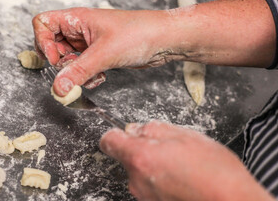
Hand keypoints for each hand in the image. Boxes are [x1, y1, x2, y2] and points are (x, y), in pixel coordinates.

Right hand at [32, 8, 181, 95]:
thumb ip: (78, 71)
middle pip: (53, 47)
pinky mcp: (99, 56)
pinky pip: (82, 69)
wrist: (164, 40)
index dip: (43, 42)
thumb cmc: (139, 32)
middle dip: (62, 64)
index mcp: (77, 19)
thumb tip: (58, 87)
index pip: (43, 24)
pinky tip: (101, 77)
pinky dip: (87, 77)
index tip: (55, 59)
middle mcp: (80, 30)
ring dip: (77, 73)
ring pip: (68, 62)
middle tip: (75, 70)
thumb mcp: (104, 53)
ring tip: (92, 74)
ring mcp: (89, 44)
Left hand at [100, 121, 273, 200]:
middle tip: (169, 148)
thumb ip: (153, 129)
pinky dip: (160, 180)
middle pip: (128, 157)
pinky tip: (182, 179)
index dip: (115, 133)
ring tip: (181, 165)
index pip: (109, 141)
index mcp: (140, 157)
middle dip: (143, 149)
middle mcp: (136, 180)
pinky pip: (150, 186)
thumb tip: (136, 129)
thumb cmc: (214, 171)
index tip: (122, 131)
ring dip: (154, 165)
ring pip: (140, 172)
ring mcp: (145, 196)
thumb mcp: (185, 135)